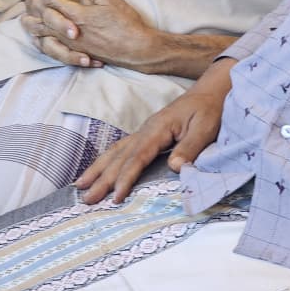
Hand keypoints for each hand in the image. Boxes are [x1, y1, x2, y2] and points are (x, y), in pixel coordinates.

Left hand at [26, 0, 156, 68]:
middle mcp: (71, 31)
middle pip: (44, 17)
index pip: (53, 0)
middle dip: (37, 5)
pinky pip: (52, 47)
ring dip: (35, 24)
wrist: (135, 49)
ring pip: (45, 35)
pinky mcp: (77, 52)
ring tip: (29, 17)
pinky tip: (42, 37)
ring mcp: (72, 44)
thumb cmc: (125, 22)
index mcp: (78, 15)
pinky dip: (43, 40)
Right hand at [75, 59, 232, 202]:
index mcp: (159, 128)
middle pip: (120, 156)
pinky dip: (108, 160)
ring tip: (80, 185)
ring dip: (98, 169)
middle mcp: (146, 129)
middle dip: (102, 178)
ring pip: (116, 151)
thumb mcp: (205, 128)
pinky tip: (99, 169)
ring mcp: (145, 131)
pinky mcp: (147, 134)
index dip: (126, 178)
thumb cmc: (209, 109)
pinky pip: (122, 148)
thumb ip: (190, 147)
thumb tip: (174, 167)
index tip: (116, 197)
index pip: (138, 157)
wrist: (210, 91)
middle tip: (86, 199)